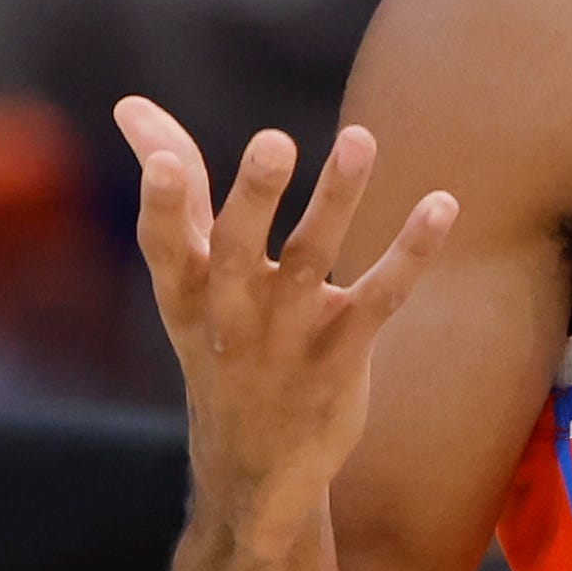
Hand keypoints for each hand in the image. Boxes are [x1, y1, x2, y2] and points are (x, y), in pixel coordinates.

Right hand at [117, 97, 457, 556]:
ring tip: (359, 138)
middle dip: (255, 195)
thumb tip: (130, 104)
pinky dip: (411, 252)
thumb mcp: (186, 279)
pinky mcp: (342, 356)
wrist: (255, 466)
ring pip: (312, 258)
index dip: (162, 205)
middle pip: (237, 249)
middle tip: (274, 140)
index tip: (164, 163)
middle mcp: (231, 315)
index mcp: (185, 292)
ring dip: (337, 198)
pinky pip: (380, 298)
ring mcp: (288, 338)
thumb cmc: (218, 343)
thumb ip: (175, 189)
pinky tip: (441, 204)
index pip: (165, 244)